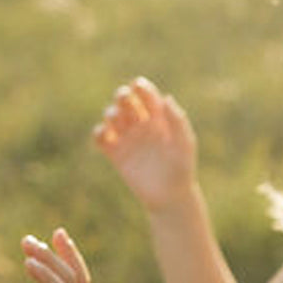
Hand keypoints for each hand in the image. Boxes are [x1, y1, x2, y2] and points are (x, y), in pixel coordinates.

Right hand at [94, 77, 196, 211]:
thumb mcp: (184, 143)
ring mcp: (128, 138)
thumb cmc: (182, 168)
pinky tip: (106, 135)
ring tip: (117, 120)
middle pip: (125, 101)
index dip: (140, 87)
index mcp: (159, 118)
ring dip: (111, 113)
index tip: (137, 87)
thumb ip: (177, 121)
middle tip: (125, 100)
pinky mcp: (116, 154)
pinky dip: (99, 132)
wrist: (170, 196)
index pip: (147, 95)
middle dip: (122, 96)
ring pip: (112, 116)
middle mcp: (142, 125)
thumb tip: (166, 97)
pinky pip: (101, 137)